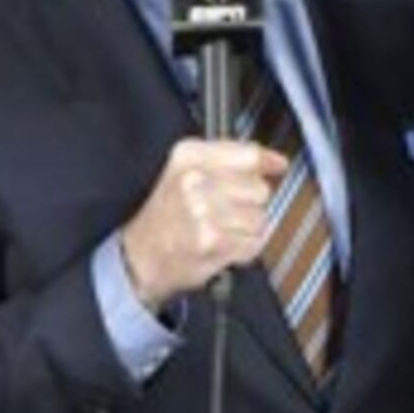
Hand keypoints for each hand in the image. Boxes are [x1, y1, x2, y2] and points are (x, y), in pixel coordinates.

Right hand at [117, 137, 290, 310]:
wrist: (137, 258)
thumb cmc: (164, 216)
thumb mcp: (184, 170)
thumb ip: (228, 158)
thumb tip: (274, 161)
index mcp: (188, 156)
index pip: (249, 154)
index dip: (268, 162)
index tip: (276, 166)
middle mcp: (195, 181)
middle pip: (260, 189)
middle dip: (250, 203)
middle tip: (225, 210)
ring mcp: (204, 212)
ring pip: (260, 218)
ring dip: (245, 229)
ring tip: (220, 229)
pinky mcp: (213, 242)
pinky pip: (253, 243)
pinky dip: (242, 249)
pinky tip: (221, 245)